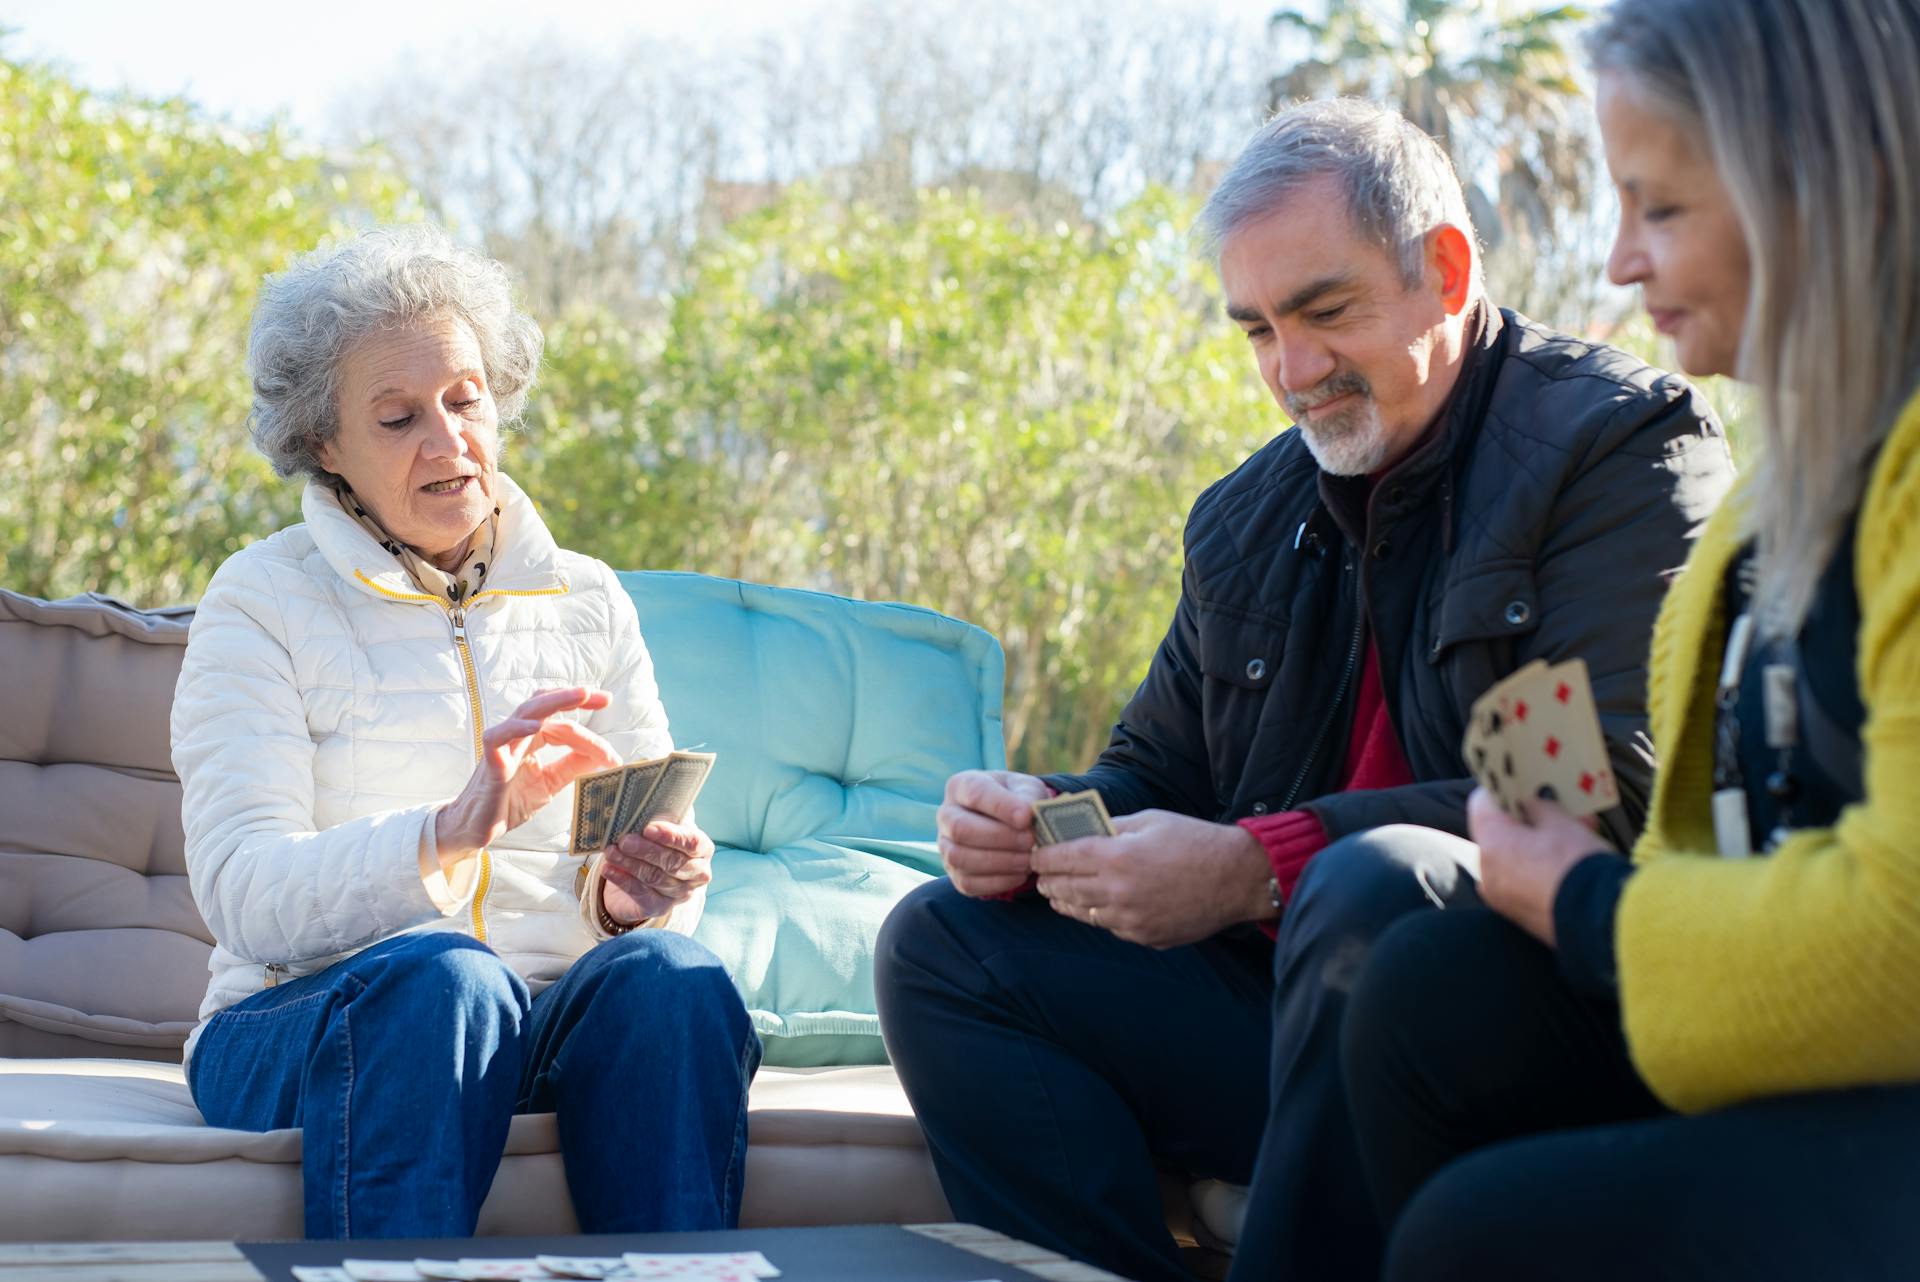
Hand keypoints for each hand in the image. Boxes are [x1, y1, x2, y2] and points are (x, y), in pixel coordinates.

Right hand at [436, 687, 618, 860]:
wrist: (477, 828)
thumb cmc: (508, 802)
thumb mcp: (550, 783)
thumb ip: (572, 767)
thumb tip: (602, 754)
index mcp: (533, 740)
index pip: (562, 724)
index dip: (588, 730)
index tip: (613, 751)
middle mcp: (518, 736)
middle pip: (545, 705)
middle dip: (574, 697)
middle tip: (602, 697)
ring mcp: (503, 745)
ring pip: (527, 711)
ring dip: (556, 701)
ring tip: (582, 696)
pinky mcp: (490, 760)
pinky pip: (499, 736)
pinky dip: (518, 727)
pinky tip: (539, 726)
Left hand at [599, 819, 714, 925]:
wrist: (649, 878)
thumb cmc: (659, 845)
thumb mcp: (665, 828)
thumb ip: (663, 816)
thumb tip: (647, 802)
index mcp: (703, 849)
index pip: (692, 843)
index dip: (671, 837)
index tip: (649, 828)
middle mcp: (697, 874)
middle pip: (673, 863)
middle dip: (647, 851)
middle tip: (625, 840)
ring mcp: (680, 894)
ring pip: (654, 878)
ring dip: (630, 863)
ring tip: (611, 852)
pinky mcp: (660, 906)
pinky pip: (640, 893)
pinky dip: (622, 880)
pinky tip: (608, 869)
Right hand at [937, 769, 1051, 896]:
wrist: (1012, 824)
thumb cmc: (1018, 800)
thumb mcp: (1027, 789)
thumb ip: (1028, 796)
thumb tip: (1027, 814)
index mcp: (962, 785)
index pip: (974, 793)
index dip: (1000, 806)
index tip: (1026, 817)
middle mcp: (946, 815)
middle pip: (960, 828)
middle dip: (1000, 838)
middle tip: (1030, 841)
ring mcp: (946, 846)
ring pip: (960, 858)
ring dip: (999, 862)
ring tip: (1028, 860)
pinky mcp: (954, 873)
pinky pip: (968, 882)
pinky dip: (997, 882)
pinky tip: (1020, 874)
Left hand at [1031, 809, 1273, 948]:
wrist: (1236, 878)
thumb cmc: (1194, 841)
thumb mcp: (1149, 821)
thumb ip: (1111, 827)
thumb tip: (1081, 831)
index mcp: (1116, 857)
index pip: (1062, 859)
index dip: (1043, 856)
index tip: (1034, 854)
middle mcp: (1118, 892)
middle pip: (1065, 889)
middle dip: (1049, 881)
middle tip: (1042, 875)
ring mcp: (1130, 920)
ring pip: (1082, 913)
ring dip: (1068, 901)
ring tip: (1060, 893)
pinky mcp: (1144, 937)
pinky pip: (1110, 927)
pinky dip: (1099, 914)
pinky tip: (1097, 905)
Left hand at [1469, 788, 1615, 947]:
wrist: (1601, 923)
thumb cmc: (1578, 865)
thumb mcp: (1561, 823)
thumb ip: (1539, 806)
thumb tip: (1531, 803)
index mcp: (1490, 846)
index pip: (1481, 803)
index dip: (1502, 789)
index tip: (1523, 784)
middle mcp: (1486, 873)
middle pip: (1498, 832)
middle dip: (1527, 818)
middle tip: (1557, 807)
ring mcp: (1500, 898)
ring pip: (1514, 857)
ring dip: (1538, 842)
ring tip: (1576, 830)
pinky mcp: (1518, 915)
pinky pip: (1523, 880)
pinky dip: (1540, 866)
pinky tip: (1571, 858)